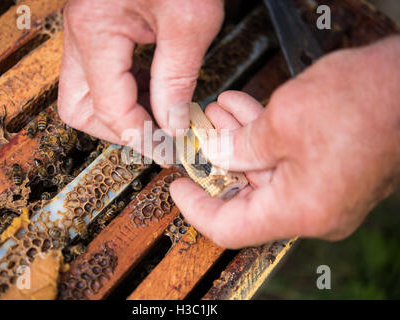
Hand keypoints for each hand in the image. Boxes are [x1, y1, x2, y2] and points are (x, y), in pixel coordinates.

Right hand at [57, 0, 223, 151]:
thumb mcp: (191, 21)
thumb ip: (177, 78)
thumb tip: (170, 123)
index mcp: (95, 31)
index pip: (110, 110)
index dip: (141, 136)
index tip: (169, 147)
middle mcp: (80, 34)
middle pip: (79, 108)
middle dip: (115, 129)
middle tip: (153, 136)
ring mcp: (86, 31)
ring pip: (84, 94)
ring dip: (118, 112)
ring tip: (157, 115)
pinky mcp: (99, 28)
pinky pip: (99, 74)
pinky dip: (124, 91)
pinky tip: (154, 90)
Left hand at [170, 36, 399, 248]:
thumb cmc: (364, 101)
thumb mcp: (283, 120)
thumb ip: (241, 145)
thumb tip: (217, 154)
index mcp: (300, 211)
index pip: (230, 227)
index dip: (196, 209)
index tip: (178, 188)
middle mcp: (314, 211)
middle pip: (249, 197)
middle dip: (219, 159)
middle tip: (201, 133)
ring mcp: (326, 193)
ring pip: (267, 174)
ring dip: (240, 142)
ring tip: (219, 111)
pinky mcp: (334, 173)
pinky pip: (288, 163)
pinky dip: (265, 139)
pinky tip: (245, 111)